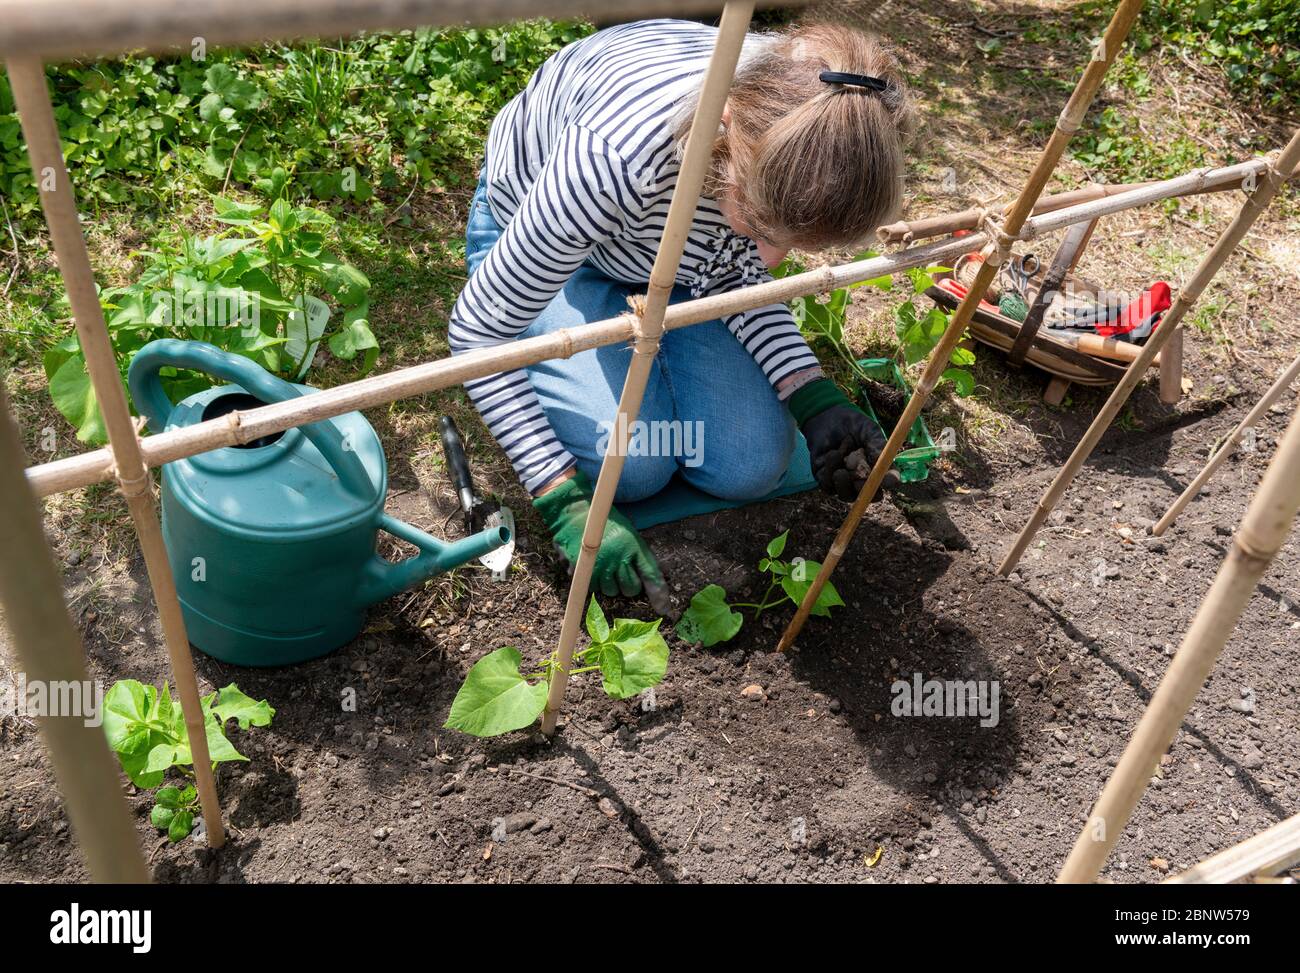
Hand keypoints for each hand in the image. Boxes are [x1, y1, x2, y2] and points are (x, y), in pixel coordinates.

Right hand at [533, 470, 669, 613]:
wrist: (575, 512)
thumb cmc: (607, 523)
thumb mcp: (630, 534)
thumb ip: (643, 555)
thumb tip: (666, 571)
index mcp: (633, 546)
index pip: (651, 575)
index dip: (659, 595)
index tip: (664, 609)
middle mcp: (618, 558)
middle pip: (630, 590)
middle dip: (628, 585)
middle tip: (620, 571)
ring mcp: (599, 565)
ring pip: (612, 591)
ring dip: (610, 584)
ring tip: (605, 566)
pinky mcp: (582, 571)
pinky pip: (594, 588)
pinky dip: (595, 582)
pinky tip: (593, 567)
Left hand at [788, 378, 889, 500]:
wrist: (828, 416)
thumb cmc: (852, 424)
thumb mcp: (869, 431)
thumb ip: (878, 447)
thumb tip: (887, 468)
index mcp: (876, 469)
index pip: (886, 483)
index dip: (888, 484)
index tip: (889, 480)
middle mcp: (861, 479)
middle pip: (867, 497)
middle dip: (863, 490)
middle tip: (859, 481)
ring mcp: (843, 482)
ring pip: (845, 495)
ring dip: (843, 479)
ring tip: (839, 453)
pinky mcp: (825, 480)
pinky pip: (828, 485)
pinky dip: (830, 470)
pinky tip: (833, 452)